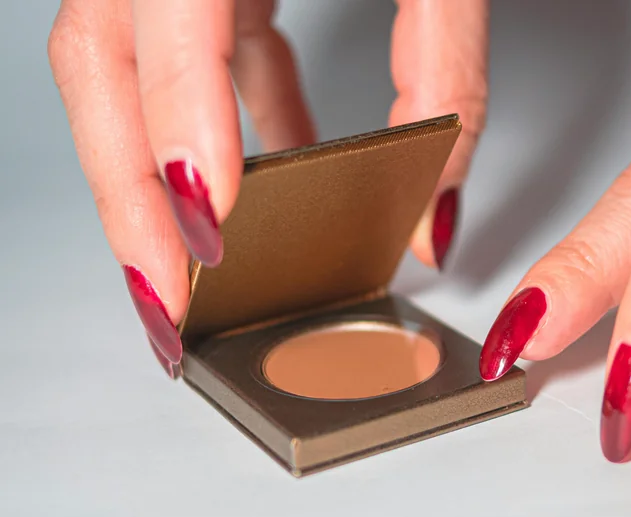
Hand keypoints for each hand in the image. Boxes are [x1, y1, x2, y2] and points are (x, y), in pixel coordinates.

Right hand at [48, 0, 487, 375]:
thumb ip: (445, 76)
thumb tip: (436, 217)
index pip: (164, 21)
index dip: (178, 129)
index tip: (205, 229)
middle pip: (104, 68)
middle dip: (128, 191)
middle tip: (165, 295)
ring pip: (129, 72)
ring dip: (160, 175)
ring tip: (193, 270)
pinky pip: (199, 60)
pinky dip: (227, 129)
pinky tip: (264, 183)